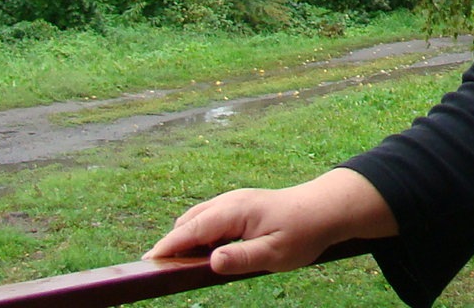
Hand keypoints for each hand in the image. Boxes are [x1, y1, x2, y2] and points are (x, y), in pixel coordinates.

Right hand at [144, 168, 397, 274]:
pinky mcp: (239, 207)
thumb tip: (210, 262)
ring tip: (176, 266)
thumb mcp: (275, 253)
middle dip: (171, 244)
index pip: (191, 230)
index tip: (146, 262)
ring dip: (185, 240)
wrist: (326, 209)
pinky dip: (198, 235)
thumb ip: (242, 258)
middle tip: (157, 270)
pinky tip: (201, 254)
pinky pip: (210, 220)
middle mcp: (229, 202)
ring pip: (197, 220)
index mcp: (234, 211)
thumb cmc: (304, 232)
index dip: (167, 247)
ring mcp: (234, 202)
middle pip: (188, 223)